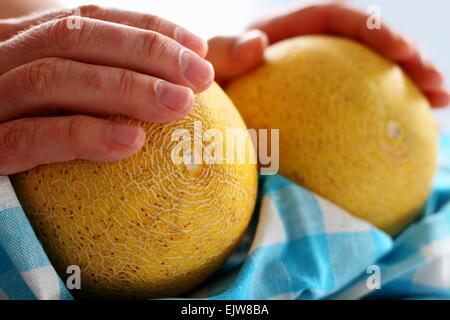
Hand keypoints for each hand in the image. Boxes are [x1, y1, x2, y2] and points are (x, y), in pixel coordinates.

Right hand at [0, 5, 213, 174]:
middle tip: (199, 78)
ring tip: (178, 105)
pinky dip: (81, 136)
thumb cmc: (56, 122)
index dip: (149, 29)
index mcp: (37, 39)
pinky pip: (28, 137)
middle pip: (75, 37)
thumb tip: (255, 45)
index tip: (199, 50)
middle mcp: (10, 56)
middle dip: (144, 53)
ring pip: (52, 78)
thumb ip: (179, 69)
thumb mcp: (104, 84)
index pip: (94, 18)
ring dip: (121, 87)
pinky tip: (130, 144)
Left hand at [207, 1, 449, 106]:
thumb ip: (223, 53)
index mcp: (282, 35)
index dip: (373, 29)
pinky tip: (405, 140)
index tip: (401, 52)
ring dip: (406, 91)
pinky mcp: (313, 111)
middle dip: (408, 60)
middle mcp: (301, 55)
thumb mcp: (207, 68)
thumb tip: (257, 44)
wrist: (191, 109)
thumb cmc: (198, 89)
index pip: (333, 19)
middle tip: (437, 87)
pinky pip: (350, 113)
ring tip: (437, 109)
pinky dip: (378, 122)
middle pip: (364, 47)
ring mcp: (309, 83)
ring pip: (366, 80)